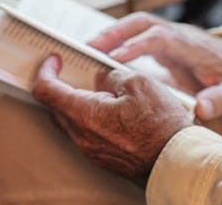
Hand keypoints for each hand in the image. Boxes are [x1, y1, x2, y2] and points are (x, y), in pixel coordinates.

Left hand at [32, 55, 192, 184]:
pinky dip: (90, 118)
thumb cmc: (161, 124)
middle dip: (61, 85)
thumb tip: (102, 77)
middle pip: (56, 106)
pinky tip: (111, 110)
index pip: (46, 91)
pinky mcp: (103, 158)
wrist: (175, 160)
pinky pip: (86, 134)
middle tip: (74, 70)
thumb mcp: (138, 82)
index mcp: (85, 114)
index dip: (45, 71)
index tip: (54, 60)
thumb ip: (112, 75)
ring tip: (101, 90)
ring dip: (78, 102)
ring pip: (72, 121)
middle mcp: (82, 136)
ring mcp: (91, 150)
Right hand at [90, 12, 221, 120]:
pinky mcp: (165, 45)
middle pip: (144, 23)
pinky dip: (118, 42)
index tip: (115, 58)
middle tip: (89, 47)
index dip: (139, 45)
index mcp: (195, 45)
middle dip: (116, 32)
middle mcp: (180, 35)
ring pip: (137, 26)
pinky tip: (99, 56)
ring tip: (85, 49)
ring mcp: (171, 38)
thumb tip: (203, 108)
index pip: (163, 38)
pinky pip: (137, 37)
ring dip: (113, 34)